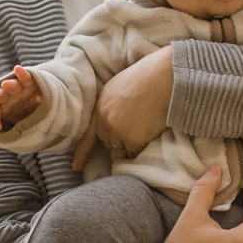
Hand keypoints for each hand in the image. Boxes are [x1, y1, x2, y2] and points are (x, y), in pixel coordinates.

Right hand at [0, 65, 45, 131]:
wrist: (33, 116)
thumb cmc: (40, 104)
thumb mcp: (45, 100)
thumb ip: (43, 97)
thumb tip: (40, 97)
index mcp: (28, 84)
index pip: (25, 77)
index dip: (22, 74)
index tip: (18, 68)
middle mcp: (15, 90)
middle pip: (11, 85)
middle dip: (9, 84)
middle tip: (6, 84)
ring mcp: (6, 99)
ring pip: (0, 95)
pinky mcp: (0, 110)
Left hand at [73, 46, 173, 170]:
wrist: (166, 76)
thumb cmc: (152, 76)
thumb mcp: (123, 86)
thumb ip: (114, 104)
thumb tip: (118, 119)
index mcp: (102, 104)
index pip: (89, 134)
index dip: (83, 152)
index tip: (76, 167)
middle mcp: (105, 119)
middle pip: (108, 143)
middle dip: (118, 143)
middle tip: (136, 132)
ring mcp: (118, 130)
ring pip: (121, 152)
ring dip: (130, 149)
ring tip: (145, 135)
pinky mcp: (133, 138)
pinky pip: (135, 153)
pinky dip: (143, 149)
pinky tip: (151, 136)